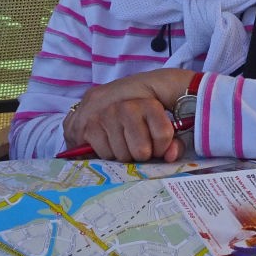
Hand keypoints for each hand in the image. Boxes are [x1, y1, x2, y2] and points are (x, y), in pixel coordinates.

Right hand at [63, 69, 194, 161]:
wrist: (106, 98)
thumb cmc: (138, 116)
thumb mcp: (159, 123)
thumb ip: (172, 142)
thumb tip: (171, 156)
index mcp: (148, 103)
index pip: (163, 134)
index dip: (163, 147)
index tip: (158, 147)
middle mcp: (125, 107)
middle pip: (141, 151)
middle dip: (140, 155)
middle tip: (136, 147)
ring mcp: (103, 115)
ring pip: (122, 155)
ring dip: (122, 155)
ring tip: (121, 144)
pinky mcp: (84, 125)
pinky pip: (103, 154)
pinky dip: (106, 154)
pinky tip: (106, 143)